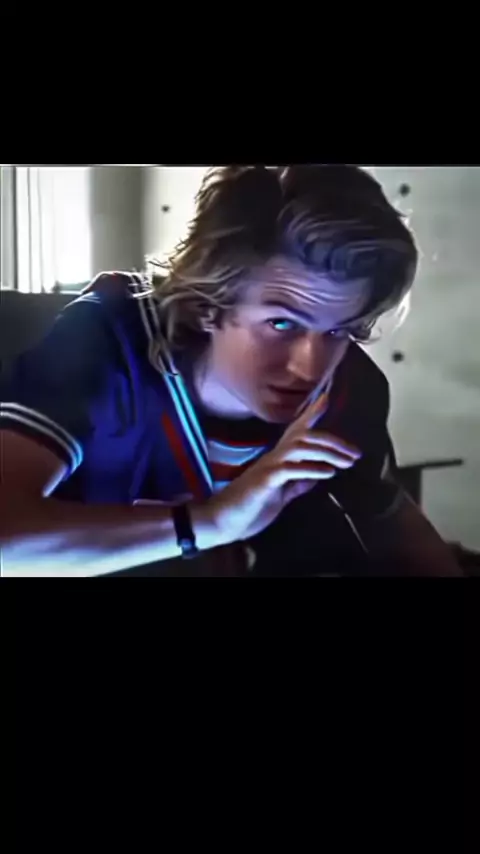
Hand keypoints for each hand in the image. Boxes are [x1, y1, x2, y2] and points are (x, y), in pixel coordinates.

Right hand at [203, 394, 361, 545]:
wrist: (222, 521)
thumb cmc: (249, 508)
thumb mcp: (280, 495)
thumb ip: (297, 484)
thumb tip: (316, 476)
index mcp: (278, 459)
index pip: (297, 430)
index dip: (312, 413)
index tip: (327, 397)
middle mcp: (274, 456)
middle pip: (306, 436)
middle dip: (334, 441)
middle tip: (356, 453)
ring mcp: (269, 466)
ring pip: (301, 446)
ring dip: (328, 452)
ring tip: (347, 462)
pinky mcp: (266, 480)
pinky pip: (291, 469)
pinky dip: (312, 468)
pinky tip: (328, 473)